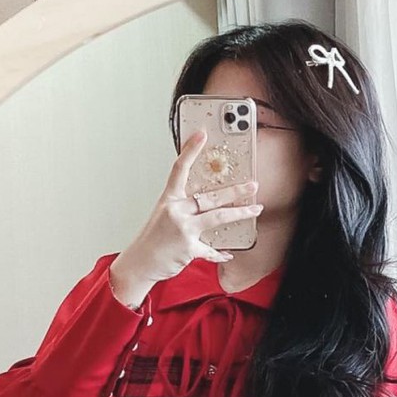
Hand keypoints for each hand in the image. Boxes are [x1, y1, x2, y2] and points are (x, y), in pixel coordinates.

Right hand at [115, 128, 262, 288]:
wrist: (141, 262)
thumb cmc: (154, 239)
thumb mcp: (164, 215)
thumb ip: (184, 207)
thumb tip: (207, 201)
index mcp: (169, 199)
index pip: (180, 169)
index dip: (190, 150)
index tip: (201, 135)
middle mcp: (176, 211)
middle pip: (210, 196)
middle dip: (235, 190)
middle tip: (252, 185)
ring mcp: (183, 229)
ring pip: (218, 217)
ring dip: (239, 213)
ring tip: (255, 209)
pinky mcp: (189, 248)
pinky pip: (211, 250)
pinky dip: (220, 253)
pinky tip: (229, 253)